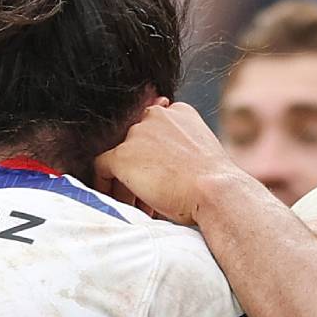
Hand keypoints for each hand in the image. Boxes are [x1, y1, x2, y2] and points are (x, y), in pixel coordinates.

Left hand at [94, 103, 235, 222]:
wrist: (215, 191)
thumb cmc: (215, 182)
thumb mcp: (202, 152)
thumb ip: (181, 147)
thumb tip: (167, 165)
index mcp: (180, 112)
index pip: (155, 129)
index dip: (154, 155)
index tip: (161, 175)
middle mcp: (156, 116)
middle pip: (136, 142)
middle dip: (141, 168)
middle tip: (150, 193)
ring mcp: (137, 134)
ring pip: (120, 157)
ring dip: (127, 180)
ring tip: (139, 204)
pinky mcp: (122, 155)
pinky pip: (101, 167)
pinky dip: (105, 184)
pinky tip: (118, 201)